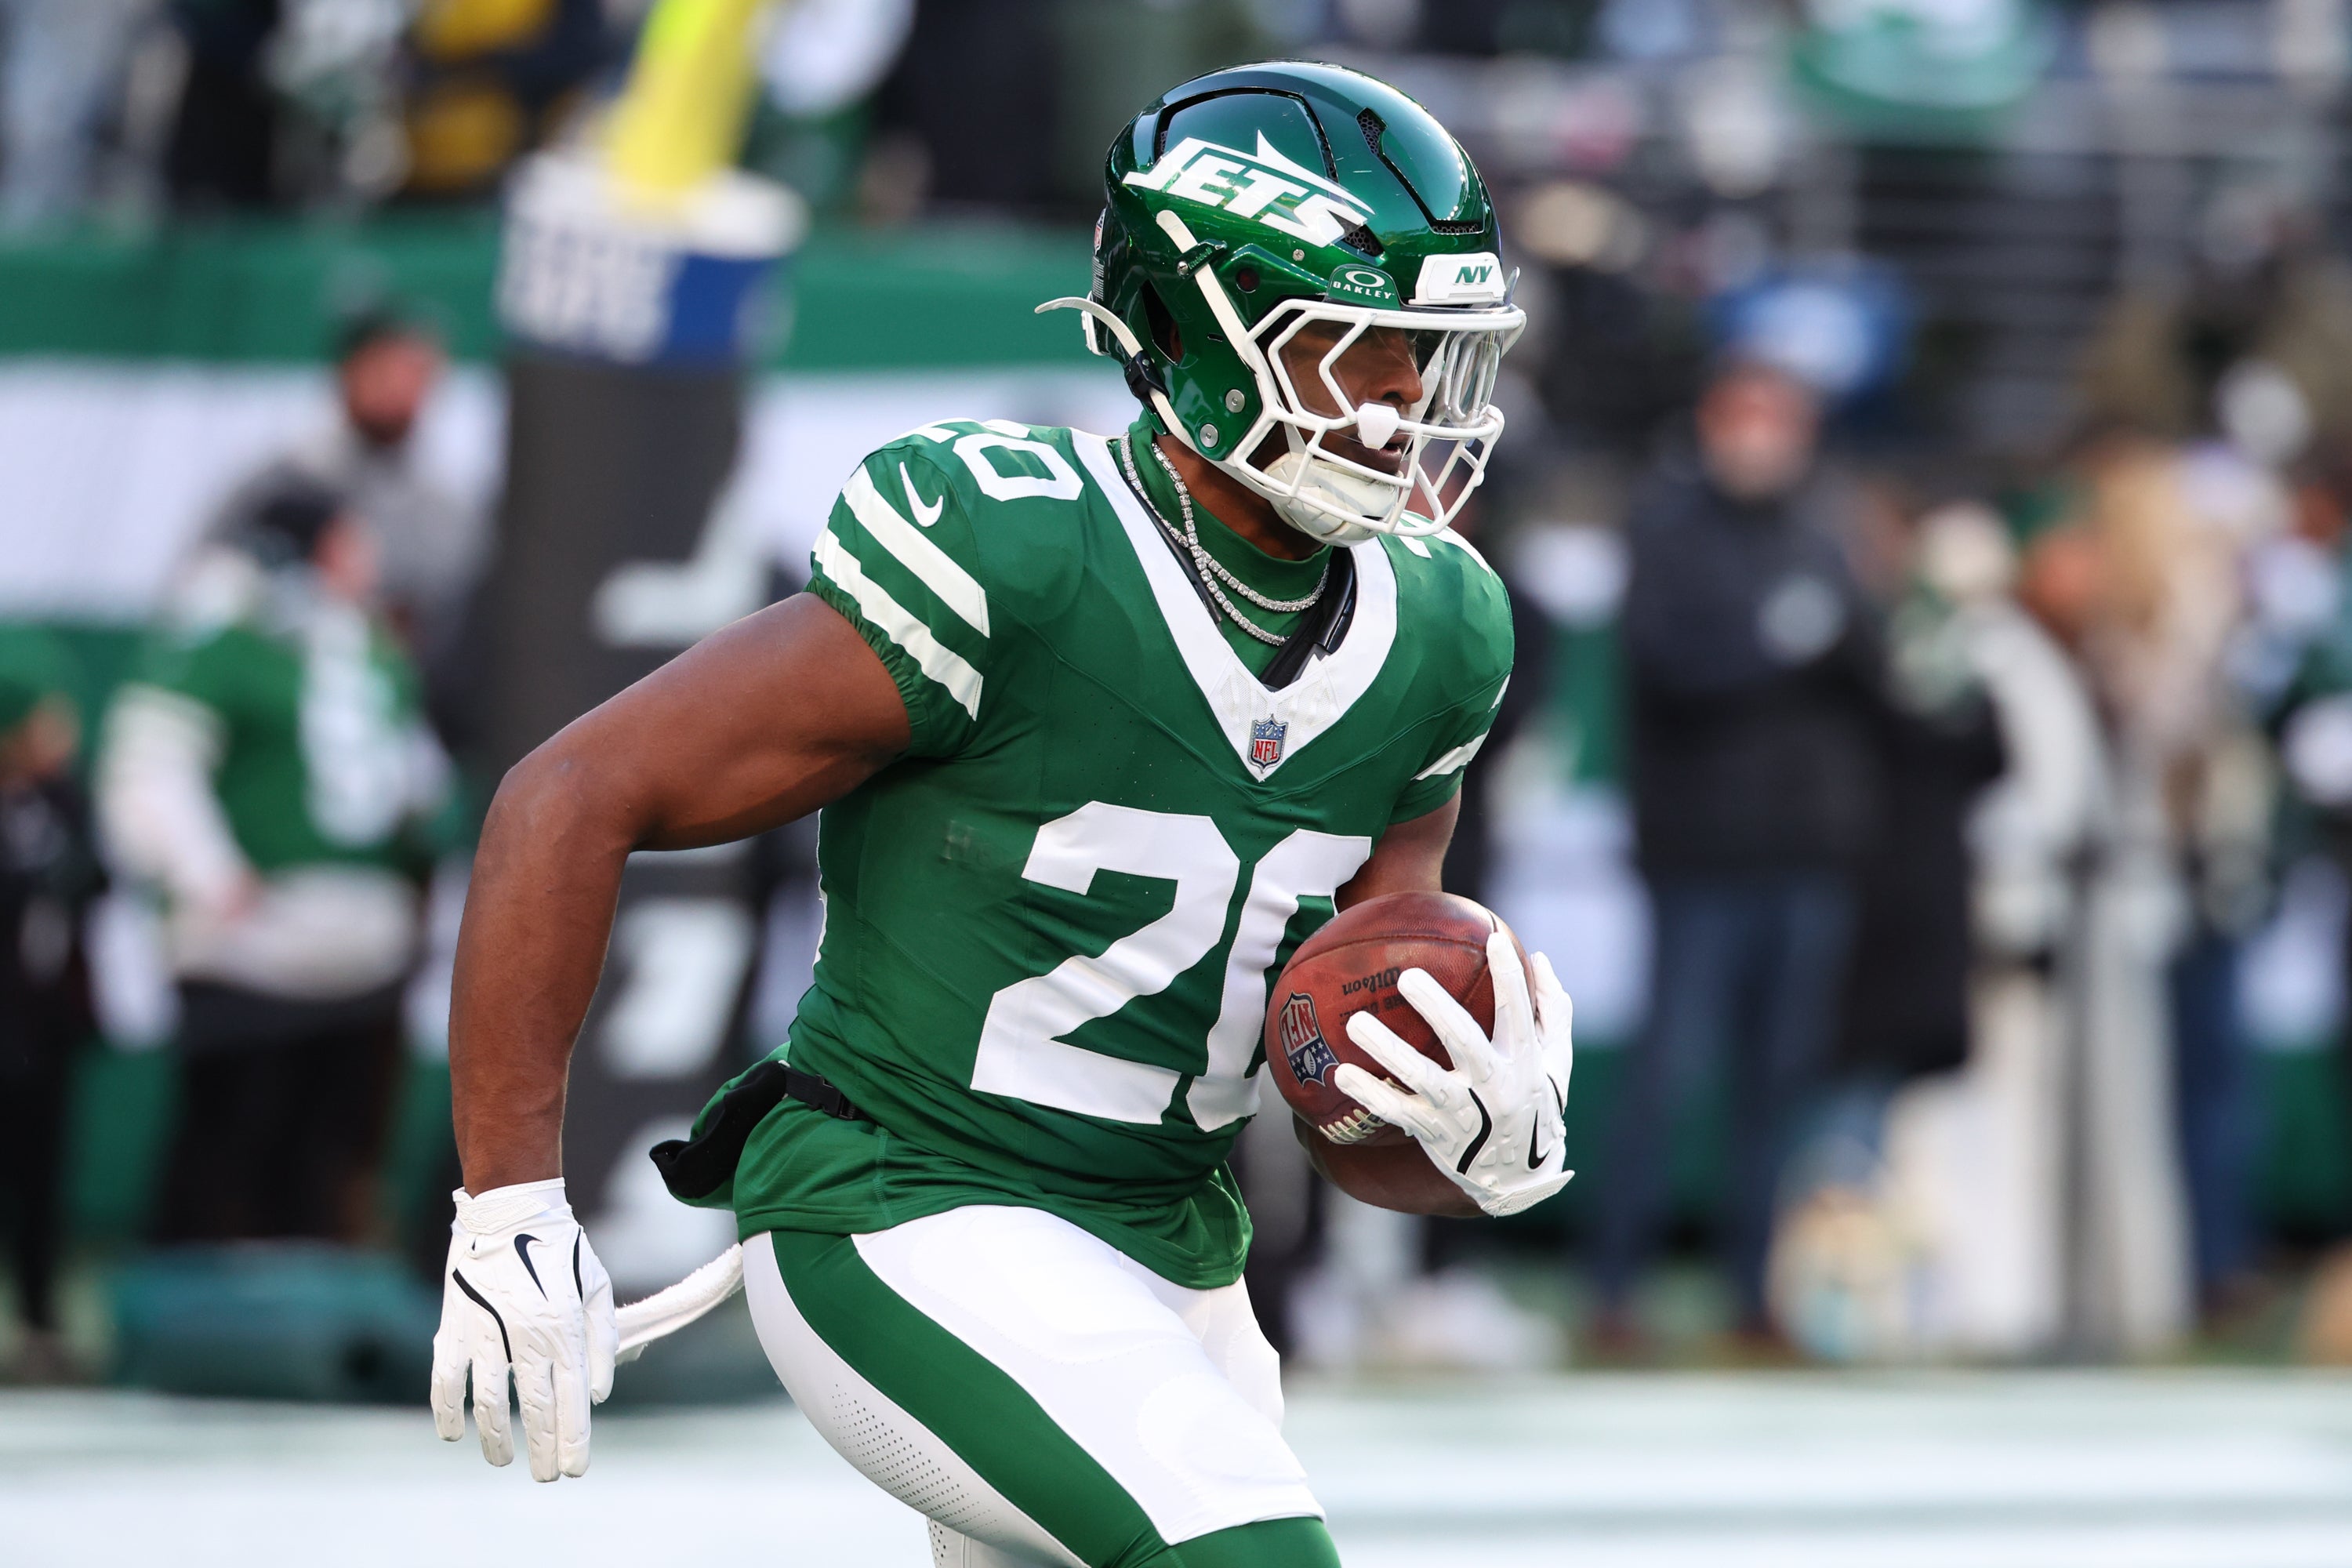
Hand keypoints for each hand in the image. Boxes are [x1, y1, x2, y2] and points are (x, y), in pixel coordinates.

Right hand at [431, 1179, 616, 1480]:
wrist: (509, 1210)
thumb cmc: (561, 1250)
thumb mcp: (597, 1287)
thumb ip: (603, 1341)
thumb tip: (597, 1396)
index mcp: (564, 1328)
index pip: (572, 1398)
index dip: (574, 1439)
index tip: (574, 1469)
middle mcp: (526, 1336)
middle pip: (534, 1409)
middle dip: (542, 1450)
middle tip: (545, 1476)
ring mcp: (486, 1334)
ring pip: (488, 1404)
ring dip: (495, 1439)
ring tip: (504, 1459)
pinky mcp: (454, 1328)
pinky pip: (445, 1380)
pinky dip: (447, 1411)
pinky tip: (455, 1434)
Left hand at [1332, 934, 1573, 1217]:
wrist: (1518, 1178)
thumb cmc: (1536, 1101)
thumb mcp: (1556, 1060)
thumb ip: (1552, 1009)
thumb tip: (1537, 956)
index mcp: (1524, 1063)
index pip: (1518, 1013)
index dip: (1510, 977)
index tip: (1494, 938)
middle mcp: (1493, 1086)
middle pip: (1463, 1041)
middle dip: (1436, 1008)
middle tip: (1407, 975)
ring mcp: (1460, 1111)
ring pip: (1420, 1077)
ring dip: (1387, 1050)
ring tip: (1355, 1023)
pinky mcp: (1433, 1132)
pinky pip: (1395, 1111)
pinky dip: (1368, 1093)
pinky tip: (1340, 1073)